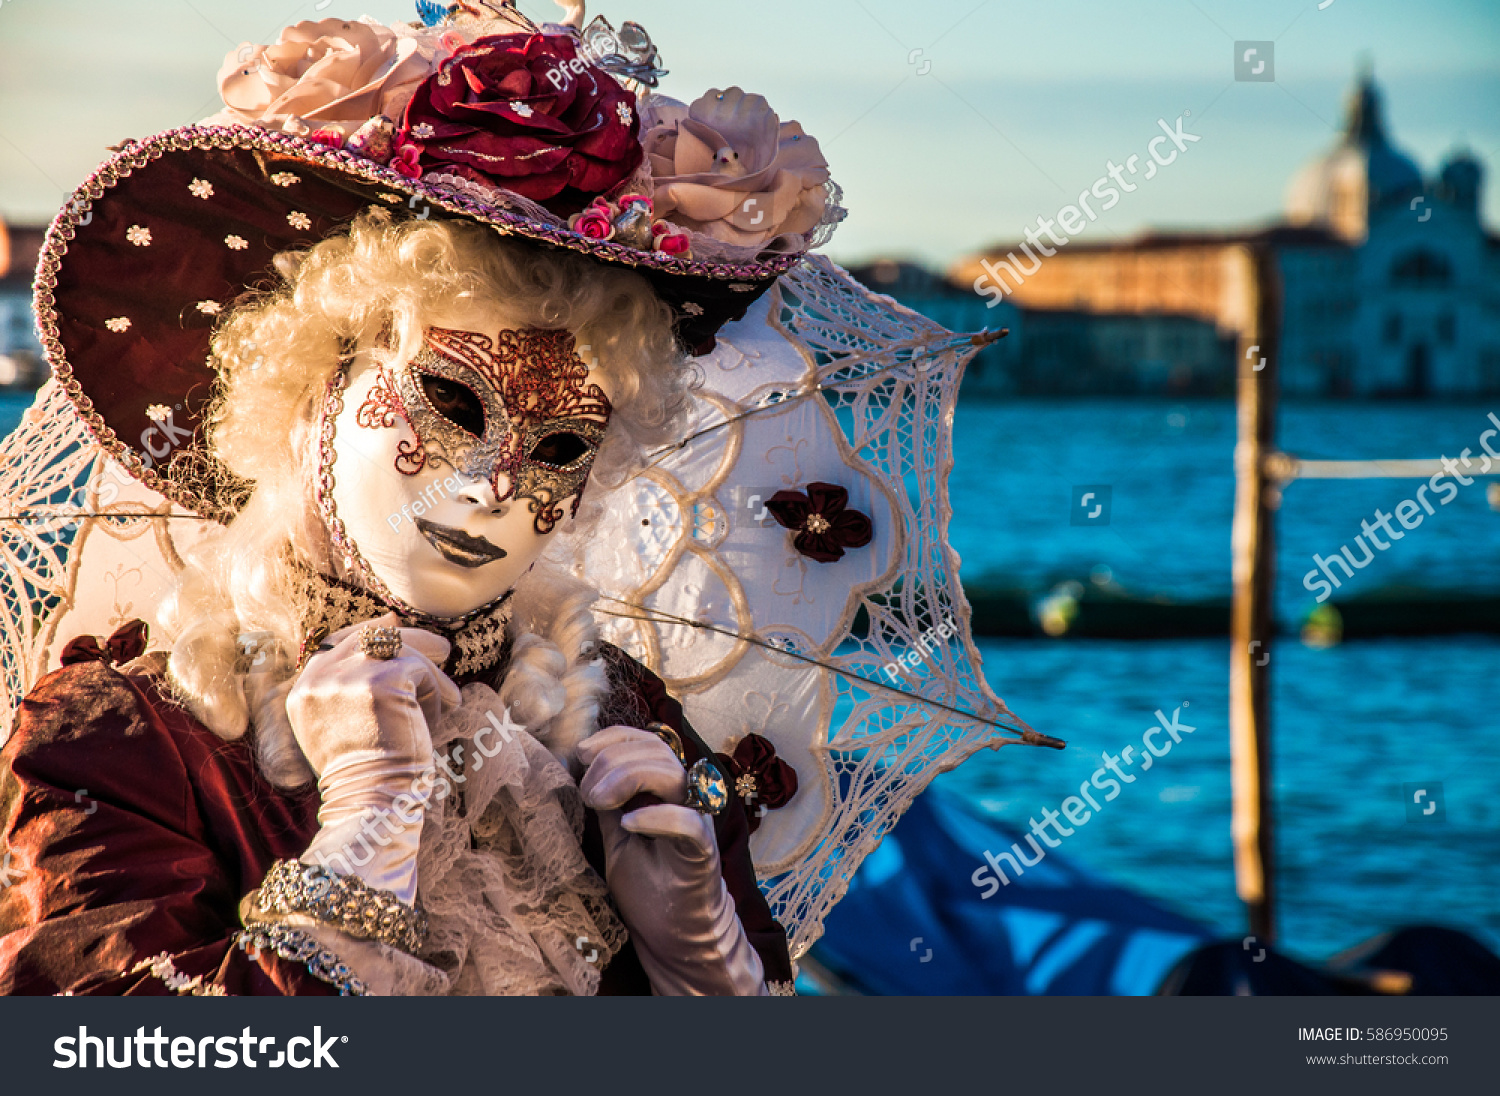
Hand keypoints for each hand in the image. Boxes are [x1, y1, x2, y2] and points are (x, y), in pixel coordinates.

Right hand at [285, 614, 460, 901]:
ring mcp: (349, 678)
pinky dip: (437, 690)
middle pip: (367, 637)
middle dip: (409, 638)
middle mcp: (318, 679)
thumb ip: (349, 689)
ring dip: (429, 674)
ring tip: (448, 701)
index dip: (370, 634)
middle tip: (443, 648)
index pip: (337, 645)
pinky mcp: (382, 681)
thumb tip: (387, 634)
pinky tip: (442, 715)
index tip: (396, 627)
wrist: (371, 803)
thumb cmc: (367, 776)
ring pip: (400, 650)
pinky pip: (420, 669)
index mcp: (302, 692)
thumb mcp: (343, 727)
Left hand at [577, 726, 765, 995]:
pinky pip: (687, 823)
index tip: (580, 752)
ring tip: (599, 804)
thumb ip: (604, 800)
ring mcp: (696, 823)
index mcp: (664, 789)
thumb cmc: (645, 883)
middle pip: (658, 752)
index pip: (647, 741)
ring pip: (673, 775)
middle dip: (613, 761)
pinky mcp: (702, 853)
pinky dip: (656, 816)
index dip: (614, 737)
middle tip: (587, 794)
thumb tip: (572, 767)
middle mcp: (685, 799)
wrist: (671, 933)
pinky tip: (628, 825)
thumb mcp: (613, 833)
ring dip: (628, 779)